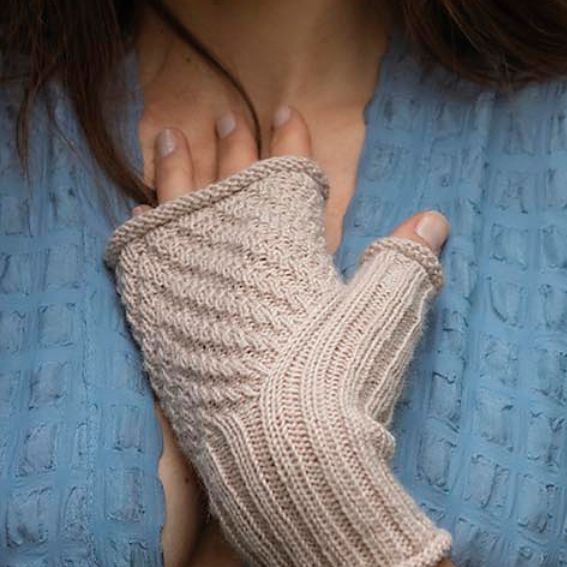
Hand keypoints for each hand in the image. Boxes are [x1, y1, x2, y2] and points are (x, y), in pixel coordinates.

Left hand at [104, 99, 452, 566]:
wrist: (279, 455)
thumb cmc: (339, 382)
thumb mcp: (384, 318)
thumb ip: (401, 262)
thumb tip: (432, 218)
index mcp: (285, 240)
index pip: (288, 173)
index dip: (290, 142)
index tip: (285, 111)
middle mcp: (231, 249)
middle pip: (228, 182)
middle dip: (231, 146)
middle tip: (225, 116)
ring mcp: (189, 284)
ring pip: (176, 205)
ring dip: (174, 169)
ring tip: (167, 136)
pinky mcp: (157, 325)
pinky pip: (142, 258)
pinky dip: (141, 229)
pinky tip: (134, 213)